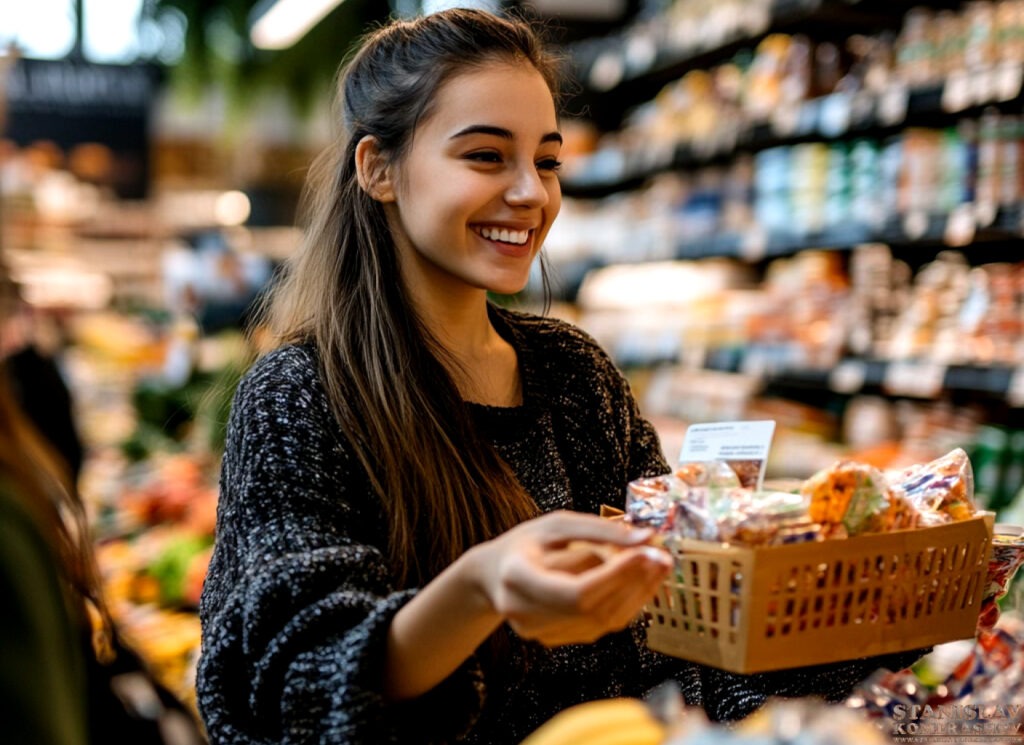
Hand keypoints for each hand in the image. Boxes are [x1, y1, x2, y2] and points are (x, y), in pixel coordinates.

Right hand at [467, 510, 672, 645]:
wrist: (493, 575)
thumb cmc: (525, 544)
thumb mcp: (555, 524)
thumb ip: (600, 530)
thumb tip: (646, 538)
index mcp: (517, 577)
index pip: (576, 591)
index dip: (616, 576)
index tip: (646, 553)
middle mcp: (524, 612)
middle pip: (593, 610)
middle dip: (635, 584)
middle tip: (662, 558)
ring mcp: (538, 632)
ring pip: (602, 623)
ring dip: (637, 596)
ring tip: (656, 567)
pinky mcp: (553, 640)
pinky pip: (598, 627)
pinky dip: (624, 606)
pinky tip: (638, 583)